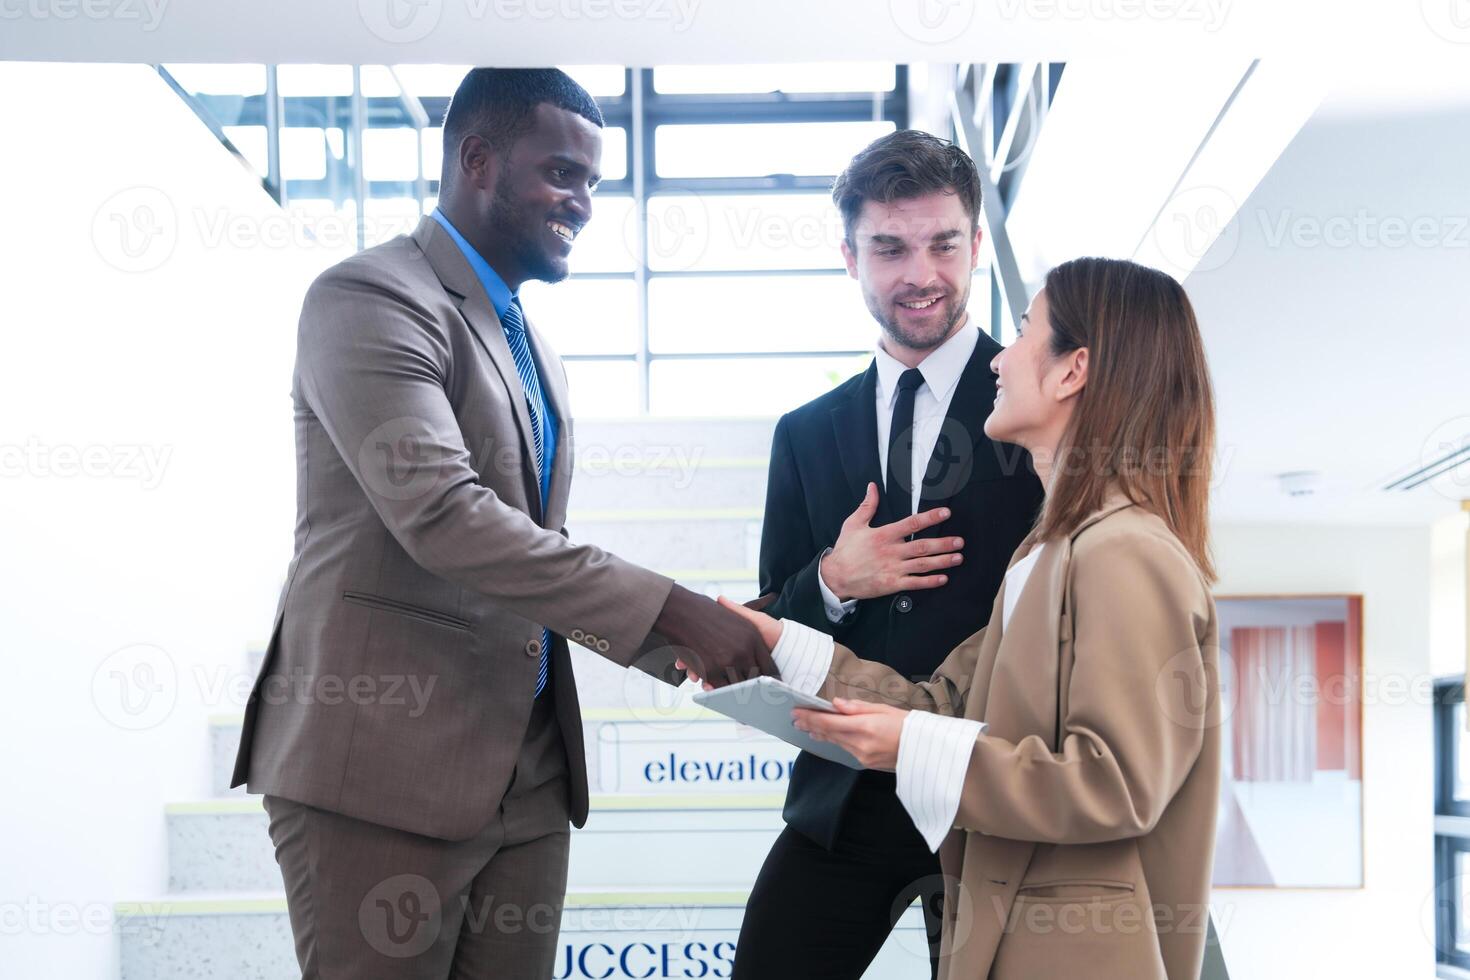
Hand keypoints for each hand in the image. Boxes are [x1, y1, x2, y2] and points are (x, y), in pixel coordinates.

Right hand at [653, 584, 776, 688]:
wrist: (682, 610)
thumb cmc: (711, 614)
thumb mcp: (739, 617)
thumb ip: (754, 639)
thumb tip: (764, 661)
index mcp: (754, 638)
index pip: (770, 667)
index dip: (771, 680)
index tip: (771, 688)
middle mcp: (744, 651)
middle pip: (754, 680)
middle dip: (753, 690)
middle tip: (753, 696)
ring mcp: (727, 661)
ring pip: (737, 686)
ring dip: (734, 692)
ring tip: (734, 696)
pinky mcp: (710, 670)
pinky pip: (719, 687)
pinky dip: (716, 689)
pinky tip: (712, 687)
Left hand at [792, 698, 907, 770]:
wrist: (928, 751)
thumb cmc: (910, 726)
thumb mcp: (885, 709)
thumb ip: (858, 707)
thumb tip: (836, 704)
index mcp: (865, 727)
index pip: (829, 722)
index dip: (810, 718)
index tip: (797, 712)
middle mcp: (861, 744)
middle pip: (828, 734)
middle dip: (810, 725)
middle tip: (796, 718)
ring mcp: (863, 756)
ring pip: (835, 742)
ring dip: (820, 734)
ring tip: (806, 727)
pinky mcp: (866, 764)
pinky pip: (846, 750)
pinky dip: (835, 741)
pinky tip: (828, 736)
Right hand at [821, 483, 962, 601]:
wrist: (835, 577)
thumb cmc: (845, 550)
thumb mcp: (854, 524)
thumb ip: (867, 506)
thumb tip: (872, 487)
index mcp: (884, 535)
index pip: (912, 524)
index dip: (930, 518)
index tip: (945, 513)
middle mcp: (891, 551)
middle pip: (922, 546)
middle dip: (943, 543)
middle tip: (959, 541)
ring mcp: (893, 569)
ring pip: (923, 565)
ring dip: (942, 561)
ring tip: (958, 558)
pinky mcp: (892, 584)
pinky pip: (914, 583)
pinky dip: (930, 582)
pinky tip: (943, 578)